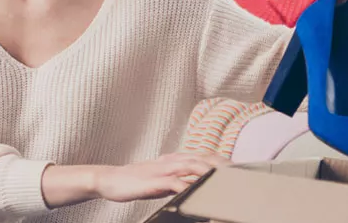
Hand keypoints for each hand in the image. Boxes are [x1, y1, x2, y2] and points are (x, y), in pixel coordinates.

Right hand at [93, 152, 227, 202]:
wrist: (109, 180)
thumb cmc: (135, 181)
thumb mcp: (160, 179)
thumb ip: (178, 180)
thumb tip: (194, 185)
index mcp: (173, 160)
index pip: (202, 156)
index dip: (220, 159)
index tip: (237, 167)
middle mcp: (170, 161)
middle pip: (202, 158)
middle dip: (221, 164)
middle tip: (239, 172)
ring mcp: (162, 170)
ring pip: (191, 166)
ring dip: (209, 172)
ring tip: (224, 178)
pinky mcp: (154, 181)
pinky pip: (174, 183)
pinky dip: (187, 186)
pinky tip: (196, 191)